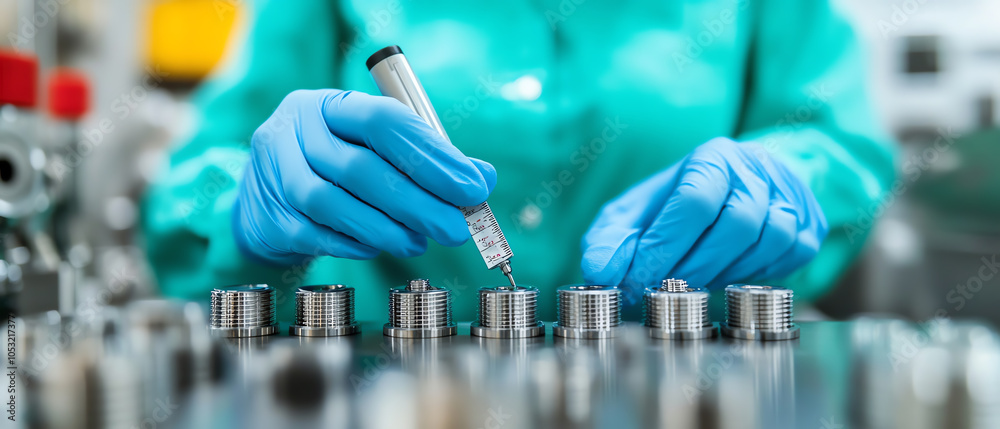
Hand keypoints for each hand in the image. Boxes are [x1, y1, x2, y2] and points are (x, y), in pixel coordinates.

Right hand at [233, 89, 495, 264]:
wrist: (270, 191)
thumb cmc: (338, 164)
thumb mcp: (379, 147)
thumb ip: (429, 159)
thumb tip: (480, 180)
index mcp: (330, 104)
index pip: (383, 121)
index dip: (430, 156)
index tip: (471, 187)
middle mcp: (297, 130)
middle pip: (359, 167)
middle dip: (417, 202)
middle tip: (455, 228)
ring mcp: (276, 172)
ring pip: (331, 203)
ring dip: (385, 228)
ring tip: (418, 242)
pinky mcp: (270, 215)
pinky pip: (315, 234)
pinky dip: (354, 243)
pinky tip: (379, 247)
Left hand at [580, 138, 826, 299]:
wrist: (744, 188)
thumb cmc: (681, 203)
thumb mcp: (637, 212)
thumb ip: (612, 238)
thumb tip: (600, 271)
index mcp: (712, 158)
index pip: (693, 200)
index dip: (664, 246)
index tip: (637, 279)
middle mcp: (757, 171)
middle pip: (735, 224)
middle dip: (693, 267)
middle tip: (662, 290)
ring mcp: (790, 198)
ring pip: (767, 242)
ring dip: (723, 273)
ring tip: (692, 284)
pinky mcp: (809, 228)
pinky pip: (787, 259)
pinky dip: (753, 274)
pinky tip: (727, 276)